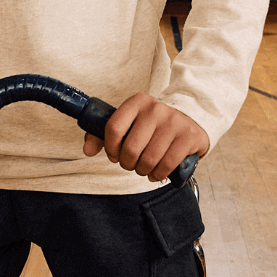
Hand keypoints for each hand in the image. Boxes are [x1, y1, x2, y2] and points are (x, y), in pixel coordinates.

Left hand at [82, 94, 208, 182]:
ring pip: (148, 159)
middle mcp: (155, 109)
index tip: (114, 155)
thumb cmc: (152, 126)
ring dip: (143, 171)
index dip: (111, 148)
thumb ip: (102, 135)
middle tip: (132, 164)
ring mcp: (173, 122)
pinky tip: (157, 172)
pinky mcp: (188, 136)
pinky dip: (158, 174)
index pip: (113, 128)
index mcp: (137, 102)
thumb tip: (87, 151)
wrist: (189, 120)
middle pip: (130, 148)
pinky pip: (166, 164)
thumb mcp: (128, 124)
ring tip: (144, 168)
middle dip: (127, 164)